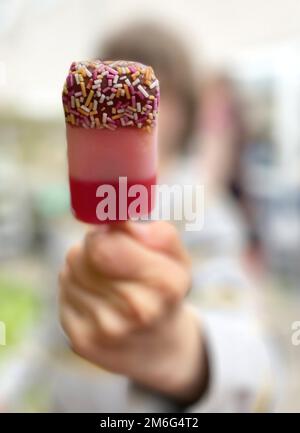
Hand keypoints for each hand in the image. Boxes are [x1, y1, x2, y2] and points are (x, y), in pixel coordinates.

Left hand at [59, 221, 207, 402]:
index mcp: (164, 284)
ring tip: (104, 281)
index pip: (102, 244)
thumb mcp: (177, 260)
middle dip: (91, 249)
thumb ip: (158, 234)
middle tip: (110, 260)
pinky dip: (74, 291)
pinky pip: (63, 295)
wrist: (158, 348)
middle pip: (79, 255)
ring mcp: (107, 331)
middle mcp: (136, 311)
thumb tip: (119, 225)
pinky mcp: (83, 342)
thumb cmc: (164, 293)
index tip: (112, 235)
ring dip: (81, 269)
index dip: (103, 233)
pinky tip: (96, 300)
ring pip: (67, 273)